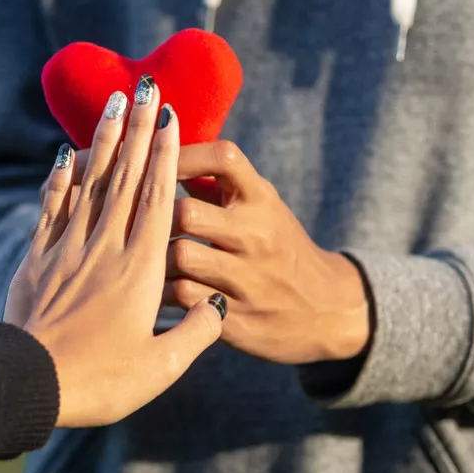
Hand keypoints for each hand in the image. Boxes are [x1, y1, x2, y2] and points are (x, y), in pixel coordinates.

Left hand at [5, 81, 226, 427]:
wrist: (28, 386)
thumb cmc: (101, 382)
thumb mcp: (160, 368)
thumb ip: (196, 333)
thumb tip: (216, 306)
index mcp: (141, 269)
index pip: (159, 198)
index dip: (166, 155)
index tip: (171, 118)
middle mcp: (105, 248)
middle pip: (126, 177)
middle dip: (138, 129)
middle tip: (147, 88)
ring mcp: (69, 249)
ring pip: (91, 182)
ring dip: (104, 139)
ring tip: (114, 103)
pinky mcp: (39, 259)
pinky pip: (53, 206)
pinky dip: (60, 176)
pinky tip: (64, 153)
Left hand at [164, 140, 369, 364]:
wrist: (327, 310)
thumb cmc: (277, 248)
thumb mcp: (261, 209)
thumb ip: (214, 187)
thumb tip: (164, 155)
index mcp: (263, 201)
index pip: (224, 157)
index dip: (186, 154)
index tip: (160, 162)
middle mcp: (258, 236)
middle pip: (187, 213)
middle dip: (158, 216)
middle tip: (146, 223)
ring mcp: (249, 280)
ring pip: (179, 257)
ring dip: (155, 256)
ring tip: (148, 256)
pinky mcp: (236, 318)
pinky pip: (181, 296)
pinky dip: (161, 289)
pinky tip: (157, 286)